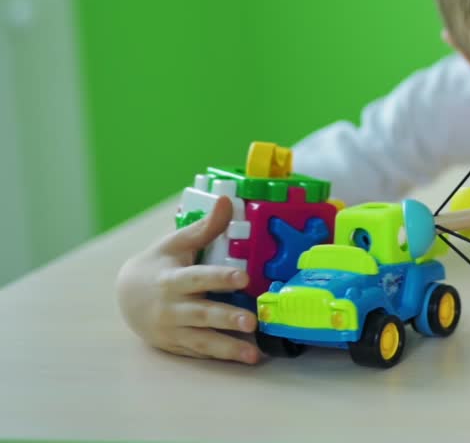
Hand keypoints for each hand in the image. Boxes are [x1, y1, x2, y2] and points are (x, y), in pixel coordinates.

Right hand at [115, 195, 261, 363]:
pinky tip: (244, 358)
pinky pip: (200, 352)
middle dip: (226, 319)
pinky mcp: (176, 345)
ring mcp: (172, 330)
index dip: (219, 277)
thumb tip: (226, 201)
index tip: (243, 277)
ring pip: (201, 341)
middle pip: (201, 314)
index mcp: (171, 280)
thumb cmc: (157, 265)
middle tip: (252, 322)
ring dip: (228, 347)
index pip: (197, 278)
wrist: (124, 296)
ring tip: (253, 354)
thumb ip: (204, 228)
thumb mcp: (175, 244)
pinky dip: (221, 356)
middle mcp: (170, 308)